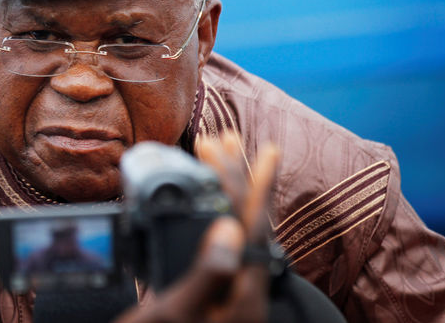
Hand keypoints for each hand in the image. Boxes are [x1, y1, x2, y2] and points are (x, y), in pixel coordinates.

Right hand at [115, 134, 278, 322]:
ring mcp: (228, 296)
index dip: (259, 185)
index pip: (255, 228)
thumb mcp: (177, 316)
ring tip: (216, 162)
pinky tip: (201, 210)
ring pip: (233, 233)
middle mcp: (240, 292)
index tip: (267, 149)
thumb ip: (207, 275)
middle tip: (221, 140)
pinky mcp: (213, 298)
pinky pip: (218, 245)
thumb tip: (230, 227)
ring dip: (224, 194)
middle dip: (235, 178)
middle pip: (246, 223)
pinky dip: (210, 217)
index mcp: (239, 295)